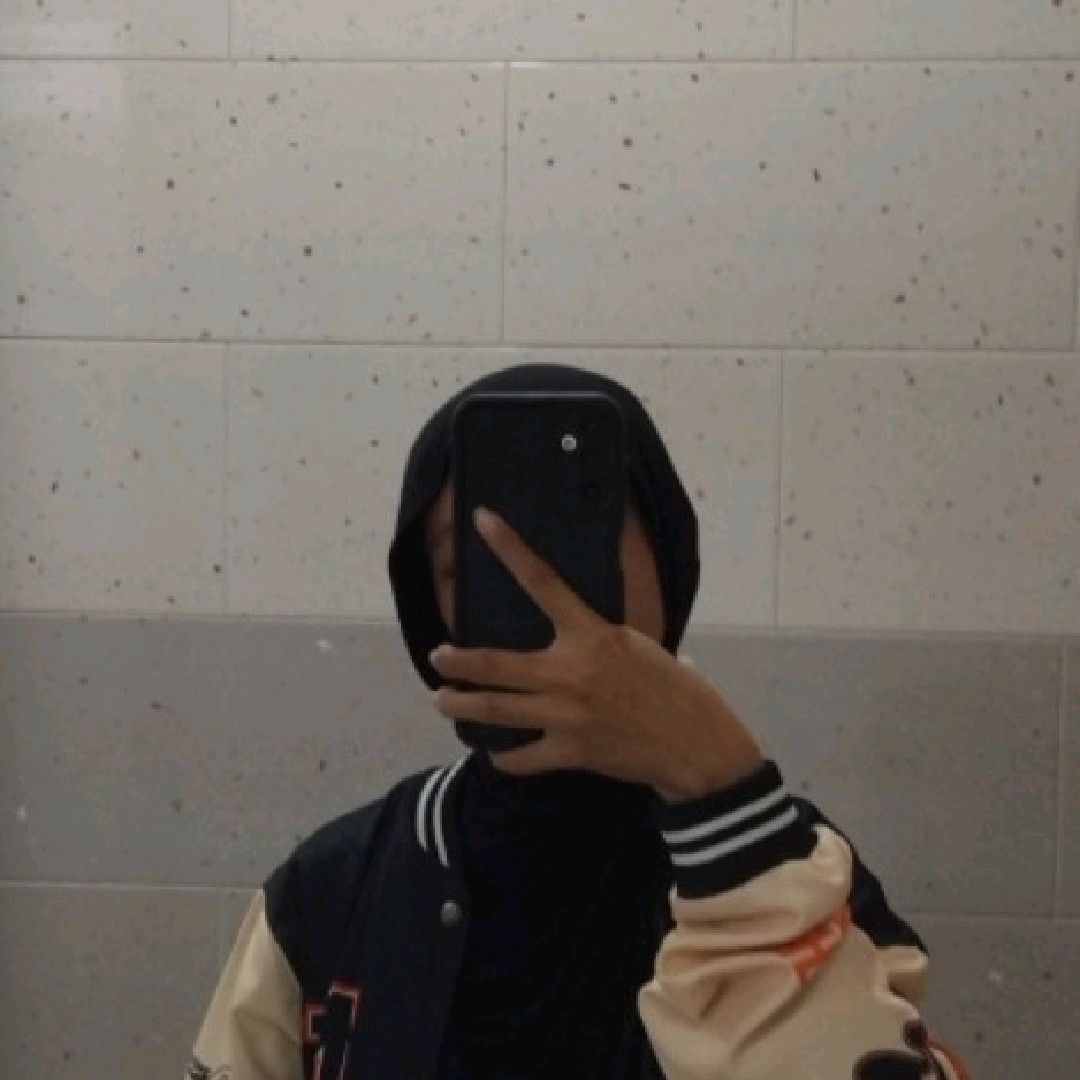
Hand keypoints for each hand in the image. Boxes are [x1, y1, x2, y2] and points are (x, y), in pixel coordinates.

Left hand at [428, 507, 762, 802]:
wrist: (696, 746)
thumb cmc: (674, 690)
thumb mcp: (638, 646)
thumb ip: (598, 638)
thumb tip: (575, 630)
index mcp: (592, 635)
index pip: (543, 582)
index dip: (510, 548)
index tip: (481, 519)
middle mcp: (570, 672)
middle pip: (494, 665)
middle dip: (457, 661)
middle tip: (437, 657)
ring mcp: (565, 716)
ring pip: (494, 710)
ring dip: (460, 704)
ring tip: (441, 699)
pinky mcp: (569, 753)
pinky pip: (520, 757)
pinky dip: (503, 756)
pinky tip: (493, 752)